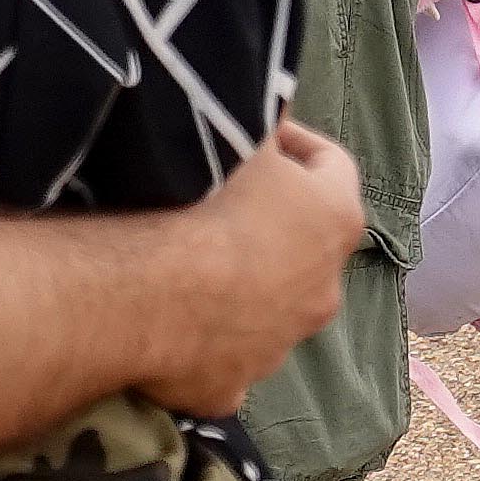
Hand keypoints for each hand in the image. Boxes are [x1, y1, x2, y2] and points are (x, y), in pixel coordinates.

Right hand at [133, 120, 363, 414]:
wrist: (144, 294)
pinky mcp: (230, 386)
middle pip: (306, 245)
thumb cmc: (199, 203)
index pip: (333, 163)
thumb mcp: (235, 135)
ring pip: (269, 307)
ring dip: (241, 283)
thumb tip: (271, 94)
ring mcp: (278, 345)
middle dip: (271, 222)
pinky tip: (168, 321)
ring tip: (186, 260)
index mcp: (335, 218)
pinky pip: (222, 357)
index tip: (258, 133)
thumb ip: (261, 116)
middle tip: (220, 200)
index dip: (296, 140)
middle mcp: (324, 288)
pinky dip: (205, 341)